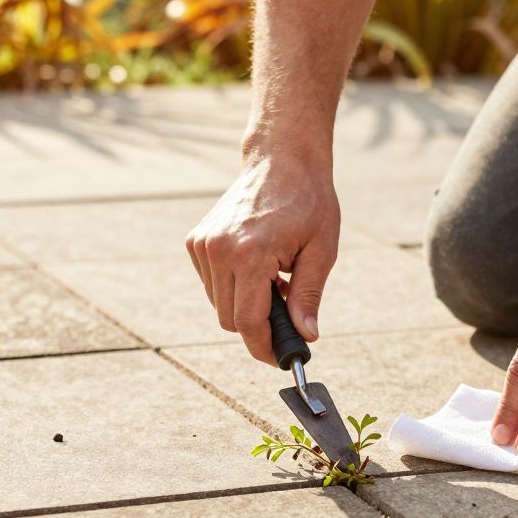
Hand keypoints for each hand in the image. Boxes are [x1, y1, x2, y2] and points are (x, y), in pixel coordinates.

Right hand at [186, 151, 339, 364]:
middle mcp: (218, 250)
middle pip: (230, 319)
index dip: (264, 348)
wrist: (281, 159)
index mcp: (250, 254)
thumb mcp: (321, 250)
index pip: (247, 323)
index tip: (280, 359)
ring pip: (219, 304)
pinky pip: (212, 284)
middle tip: (287, 311)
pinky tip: (257, 266)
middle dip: (258, 326)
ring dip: (245, 304)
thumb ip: (308, 296)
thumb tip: (307, 337)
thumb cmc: (308, 202)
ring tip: (275, 279)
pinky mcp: (196, 240)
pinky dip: (233, 286)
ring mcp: (203, 244)